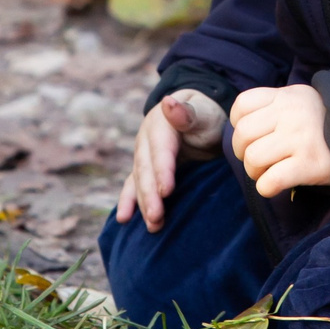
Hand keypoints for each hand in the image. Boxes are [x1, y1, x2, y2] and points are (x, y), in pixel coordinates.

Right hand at [114, 90, 223, 231]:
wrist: (200, 116)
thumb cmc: (206, 115)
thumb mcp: (202, 111)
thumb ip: (187, 111)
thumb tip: (168, 102)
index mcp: (160, 124)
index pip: (160, 150)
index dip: (162, 170)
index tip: (166, 191)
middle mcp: (146, 140)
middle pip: (146, 169)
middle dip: (150, 195)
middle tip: (157, 217)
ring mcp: (143, 155)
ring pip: (139, 181)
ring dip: (143, 204)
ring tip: (152, 226)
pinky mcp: (145, 168)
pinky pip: (134, 185)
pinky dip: (129, 201)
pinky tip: (123, 218)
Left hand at [229, 84, 329, 197]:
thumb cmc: (328, 124)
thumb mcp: (303, 101)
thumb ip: (276, 107)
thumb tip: (243, 129)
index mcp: (287, 96)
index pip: (242, 105)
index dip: (239, 124)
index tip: (253, 136)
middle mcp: (292, 114)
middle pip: (243, 135)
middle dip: (243, 153)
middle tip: (258, 160)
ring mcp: (301, 139)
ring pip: (253, 158)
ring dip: (255, 172)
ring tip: (268, 172)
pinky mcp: (310, 165)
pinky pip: (271, 181)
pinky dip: (266, 188)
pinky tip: (275, 186)